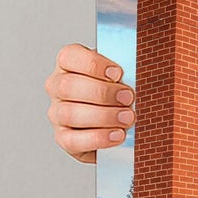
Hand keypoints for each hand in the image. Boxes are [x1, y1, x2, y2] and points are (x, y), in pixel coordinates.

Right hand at [44, 43, 135, 162]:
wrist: (115, 122)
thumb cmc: (119, 92)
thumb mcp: (122, 75)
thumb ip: (126, 70)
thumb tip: (139, 72)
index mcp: (69, 64)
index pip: (69, 56)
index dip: (93, 64)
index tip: (118, 73)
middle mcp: (58, 87)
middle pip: (69, 86)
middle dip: (102, 92)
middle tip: (128, 97)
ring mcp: (57, 113)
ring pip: (70, 114)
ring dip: (104, 116)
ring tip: (128, 117)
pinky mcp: (63, 137)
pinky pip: (74, 140)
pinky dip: (99, 138)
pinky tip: (118, 134)